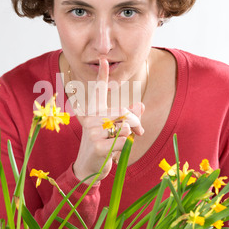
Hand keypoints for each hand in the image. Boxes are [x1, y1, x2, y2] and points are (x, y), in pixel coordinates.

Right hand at [72, 59, 144, 183]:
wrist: (88, 168)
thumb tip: (140, 106)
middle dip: (135, 123)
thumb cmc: (102, 147)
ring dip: (129, 137)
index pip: (98, 91)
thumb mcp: (113, 131)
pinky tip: (113, 154)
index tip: (103, 61)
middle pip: (123, 112)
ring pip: (125, 126)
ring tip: (118, 145)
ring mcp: (93, 132)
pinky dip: (124, 148)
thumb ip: (126, 118)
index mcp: (94, 113)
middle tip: (139, 133)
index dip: (102, 76)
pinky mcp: (98, 145)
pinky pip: (123, 141)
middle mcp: (91, 119)